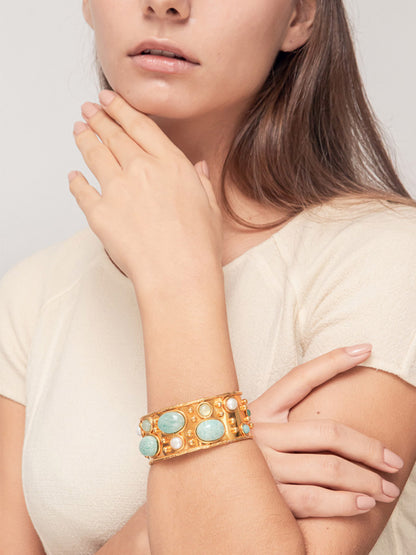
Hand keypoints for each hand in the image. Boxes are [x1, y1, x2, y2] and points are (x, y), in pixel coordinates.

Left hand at [68, 91, 222, 293]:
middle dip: (98, 118)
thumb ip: (200, 181)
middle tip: (88, 110)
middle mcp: (141, 169)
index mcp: (170, 164)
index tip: (108, 99)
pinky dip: (75, 181)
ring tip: (79, 130)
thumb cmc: (198, 246)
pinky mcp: (99, 213)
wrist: (179, 275)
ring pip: (94, 155)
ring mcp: (117, 190)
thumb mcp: (210, 206)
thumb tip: (198, 168)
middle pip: (113, 135)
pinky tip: (73, 176)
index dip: (121, 109)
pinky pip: (81, 191)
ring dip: (84, 139)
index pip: (140, 125)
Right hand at [248, 345, 403, 517]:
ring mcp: (263, 466)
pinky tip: (364, 503)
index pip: (301, 377)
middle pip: (327, 432)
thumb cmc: (241, 458)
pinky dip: (345, 503)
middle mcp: (259, 433)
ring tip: (388, 487)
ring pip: (328, 468)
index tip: (366, 348)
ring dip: (366, 480)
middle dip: (369, 448)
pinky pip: (314, 500)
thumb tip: (331, 420)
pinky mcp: (266, 498)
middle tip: (395, 461)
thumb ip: (286, 421)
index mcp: (259, 410)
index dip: (333, 360)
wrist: (204, 486)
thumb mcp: (256, 429)